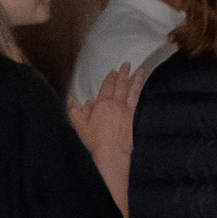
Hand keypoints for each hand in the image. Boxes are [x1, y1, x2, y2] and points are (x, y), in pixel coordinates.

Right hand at [75, 58, 144, 215]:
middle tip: (127, 64)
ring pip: (132, 90)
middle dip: (124, 74)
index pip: (107, 87)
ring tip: (141, 70)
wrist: (112, 153)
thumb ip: (76, 111)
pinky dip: (140, 92)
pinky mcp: (134, 118)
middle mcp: (116, 104)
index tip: (113, 71)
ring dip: (136, 79)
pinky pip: (138, 100)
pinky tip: (142, 89)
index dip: (110, 78)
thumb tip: (74, 100)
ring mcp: (127, 111)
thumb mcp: (80, 126)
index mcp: (103, 104)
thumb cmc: (94, 140)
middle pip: (121, 85)